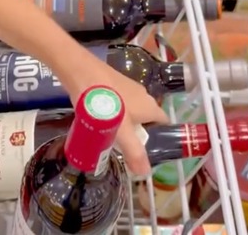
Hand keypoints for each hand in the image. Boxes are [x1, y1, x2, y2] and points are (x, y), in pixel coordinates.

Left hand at [53, 53, 168, 176]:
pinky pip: (119, 103)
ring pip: (131, 111)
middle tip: (124, 149)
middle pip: (146, 119)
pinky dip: (114, 114)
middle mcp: (144, 96)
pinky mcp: (114, 84)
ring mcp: (129, 88)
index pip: (164, 124)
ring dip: (124, 124)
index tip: (149, 151)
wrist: (83, 74)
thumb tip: (145, 174)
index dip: (160, 138)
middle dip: (138, 134)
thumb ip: (133, 153)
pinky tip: (100, 121)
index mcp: (151, 107)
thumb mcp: (121, 132)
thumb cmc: (107, 105)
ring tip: (109, 138)